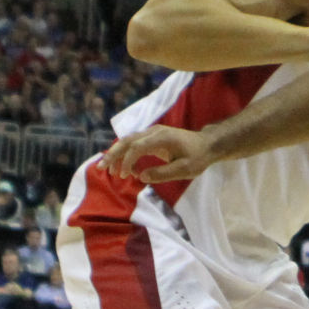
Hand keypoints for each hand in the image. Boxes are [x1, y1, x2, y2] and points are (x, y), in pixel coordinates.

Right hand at [101, 126, 215, 183]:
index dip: (127, 160)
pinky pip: (134, 143)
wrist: (207, 145)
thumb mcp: (184, 169)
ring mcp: (152, 133)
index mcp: (161, 138)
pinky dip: (124, 154)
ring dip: (116, 154)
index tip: (124, 175)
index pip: (137, 146)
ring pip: (128, 141)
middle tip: (101, 168)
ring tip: (109, 170)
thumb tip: (141, 177)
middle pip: (127, 140)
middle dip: (113, 154)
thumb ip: (163, 173)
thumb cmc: (198, 157)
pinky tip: (121, 167)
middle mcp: (154, 132)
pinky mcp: (152, 138)